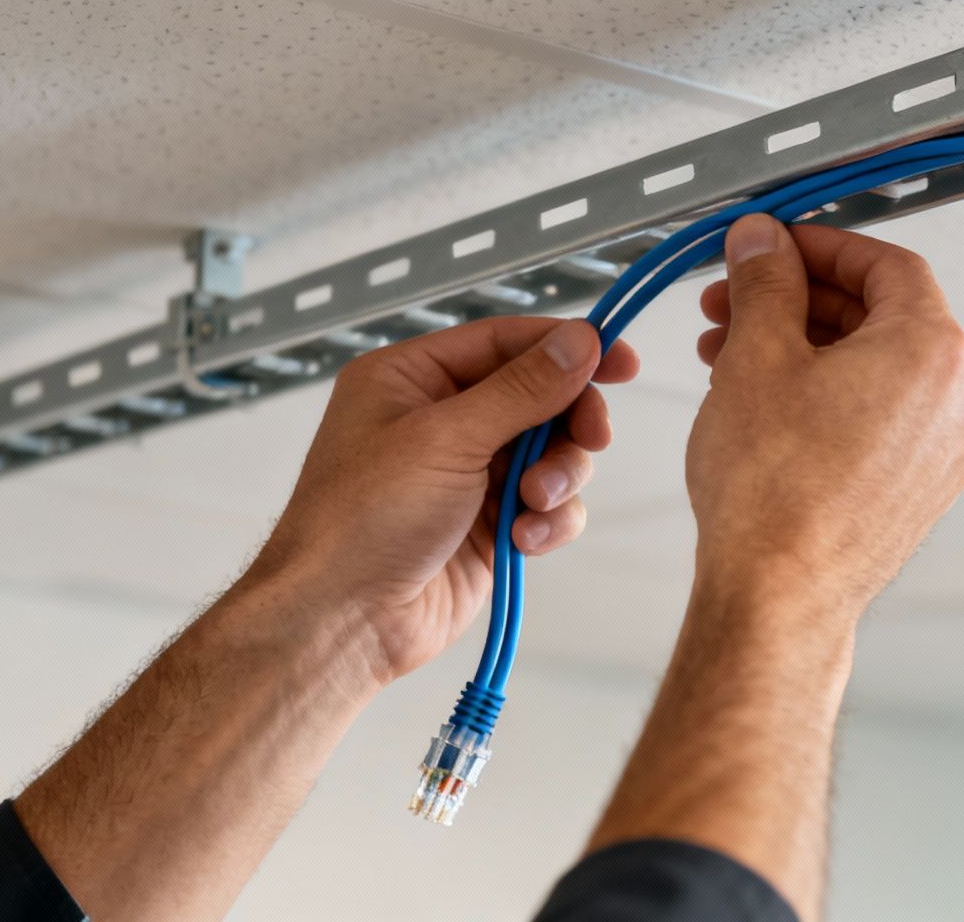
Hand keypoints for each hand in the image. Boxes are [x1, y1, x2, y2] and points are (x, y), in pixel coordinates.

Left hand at [249, 318, 637, 680]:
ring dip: (558, 478)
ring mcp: (468, 474)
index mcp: (412, 379)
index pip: (505, 343)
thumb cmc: (364, 519)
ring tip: (534, 505)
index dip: (567, 347)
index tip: (622, 360)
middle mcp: (441, 420)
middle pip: (540, 397)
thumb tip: (581, 340)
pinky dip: (548, 521)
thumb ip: (522, 389)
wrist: (341, 622)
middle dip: (568, 423)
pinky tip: (525, 541)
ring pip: (552, 453)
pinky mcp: (490, 525)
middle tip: (593, 439)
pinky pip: (547, 506)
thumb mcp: (446, 439)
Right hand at [687, 215, 963, 621]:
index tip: (775, 246)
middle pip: (880, 317)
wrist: (779, 598)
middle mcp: (957, 400)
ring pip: (873, 370)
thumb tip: (763, 245)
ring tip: (730, 354)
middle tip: (736, 300)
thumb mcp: (756, 356)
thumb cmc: (775, 495)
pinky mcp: (920, 489)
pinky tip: (762, 401)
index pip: (886, 264)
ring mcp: (944, 450)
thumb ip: (765, 283)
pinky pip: (877, 417)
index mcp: (934, 353)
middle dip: (799, 302)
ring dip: (803, 349)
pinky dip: (826, 396)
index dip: (821, 246)